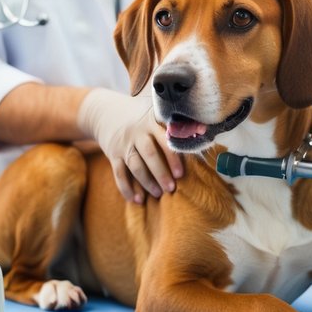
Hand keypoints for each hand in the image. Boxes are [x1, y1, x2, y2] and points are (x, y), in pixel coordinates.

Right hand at [77, 88, 182, 202]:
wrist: (107, 112)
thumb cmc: (141, 116)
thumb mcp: (155, 112)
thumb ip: (175, 121)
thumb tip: (204, 129)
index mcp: (151, 123)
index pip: (164, 141)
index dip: (173, 158)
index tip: (180, 174)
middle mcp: (136, 133)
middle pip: (149, 155)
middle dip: (161, 174)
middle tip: (171, 189)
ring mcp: (123, 145)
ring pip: (135, 166)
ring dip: (146, 182)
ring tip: (158, 194)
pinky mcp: (113, 155)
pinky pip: (118, 174)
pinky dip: (127, 189)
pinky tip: (137, 200)